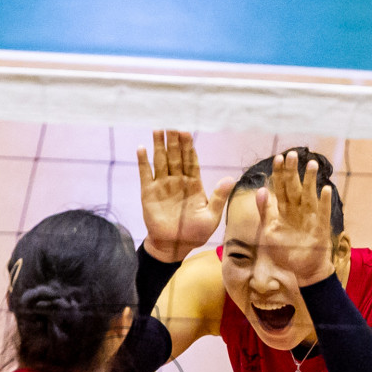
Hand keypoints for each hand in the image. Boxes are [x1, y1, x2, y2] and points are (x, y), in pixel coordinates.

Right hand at [138, 130, 232, 261]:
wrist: (174, 246)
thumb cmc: (195, 233)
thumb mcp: (211, 216)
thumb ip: (219, 197)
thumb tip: (230, 179)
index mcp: (193, 184)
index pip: (190, 160)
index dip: (188, 146)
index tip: (186, 132)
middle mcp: (177, 181)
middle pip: (175, 156)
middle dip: (173, 141)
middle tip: (171, 124)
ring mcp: (162, 186)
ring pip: (160, 161)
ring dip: (159, 145)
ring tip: (158, 129)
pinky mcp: (148, 193)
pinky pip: (145, 174)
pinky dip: (143, 162)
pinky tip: (141, 149)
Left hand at [256, 150, 336, 285]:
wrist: (301, 271)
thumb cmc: (284, 252)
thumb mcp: (269, 231)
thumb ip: (265, 212)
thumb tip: (260, 190)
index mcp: (283, 211)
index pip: (280, 188)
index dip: (279, 173)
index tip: (277, 158)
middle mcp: (297, 211)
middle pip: (295, 187)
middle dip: (293, 171)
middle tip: (292, 154)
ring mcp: (310, 218)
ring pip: (310, 195)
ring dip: (311, 180)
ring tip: (311, 165)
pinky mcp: (320, 228)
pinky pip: (323, 212)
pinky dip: (324, 202)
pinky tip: (326, 189)